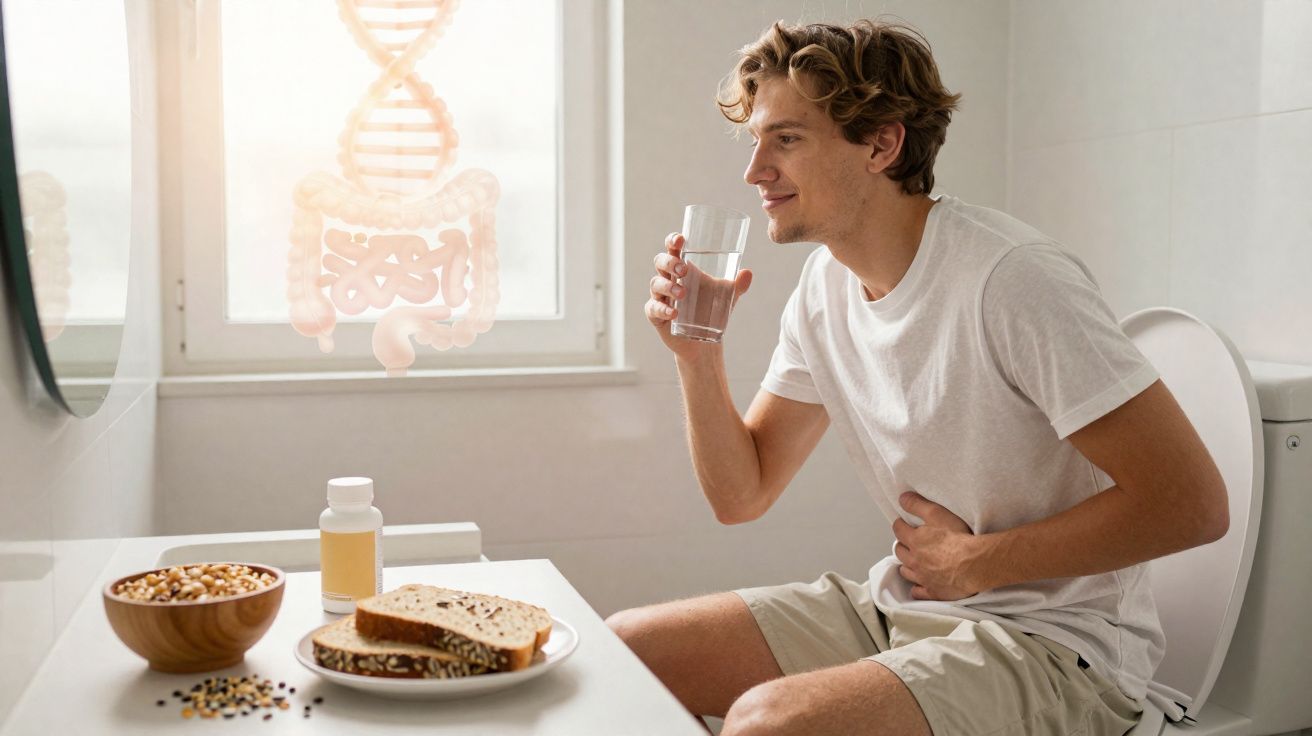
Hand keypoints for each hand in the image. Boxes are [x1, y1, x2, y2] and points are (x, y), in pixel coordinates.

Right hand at [645, 233, 751, 358]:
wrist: (702, 342)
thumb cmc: (711, 311)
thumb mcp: (727, 297)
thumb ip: (737, 286)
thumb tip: (747, 273)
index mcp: (682, 268)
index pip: (673, 249)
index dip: (672, 241)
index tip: (680, 240)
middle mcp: (668, 279)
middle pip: (660, 262)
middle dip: (669, 263)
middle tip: (684, 271)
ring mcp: (660, 296)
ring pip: (656, 284)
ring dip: (668, 286)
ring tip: (683, 294)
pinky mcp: (656, 315)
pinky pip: (653, 308)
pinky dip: (662, 309)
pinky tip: (674, 313)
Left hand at [892, 491, 987, 600]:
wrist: (974, 564)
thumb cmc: (957, 538)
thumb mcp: (937, 513)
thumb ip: (918, 505)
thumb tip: (902, 498)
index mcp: (914, 541)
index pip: (898, 530)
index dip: (900, 525)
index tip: (903, 523)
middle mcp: (914, 560)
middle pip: (900, 551)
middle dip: (903, 545)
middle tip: (909, 542)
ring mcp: (922, 577)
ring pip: (906, 571)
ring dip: (907, 565)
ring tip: (913, 562)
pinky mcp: (933, 592)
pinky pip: (918, 592)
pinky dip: (917, 587)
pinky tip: (920, 584)